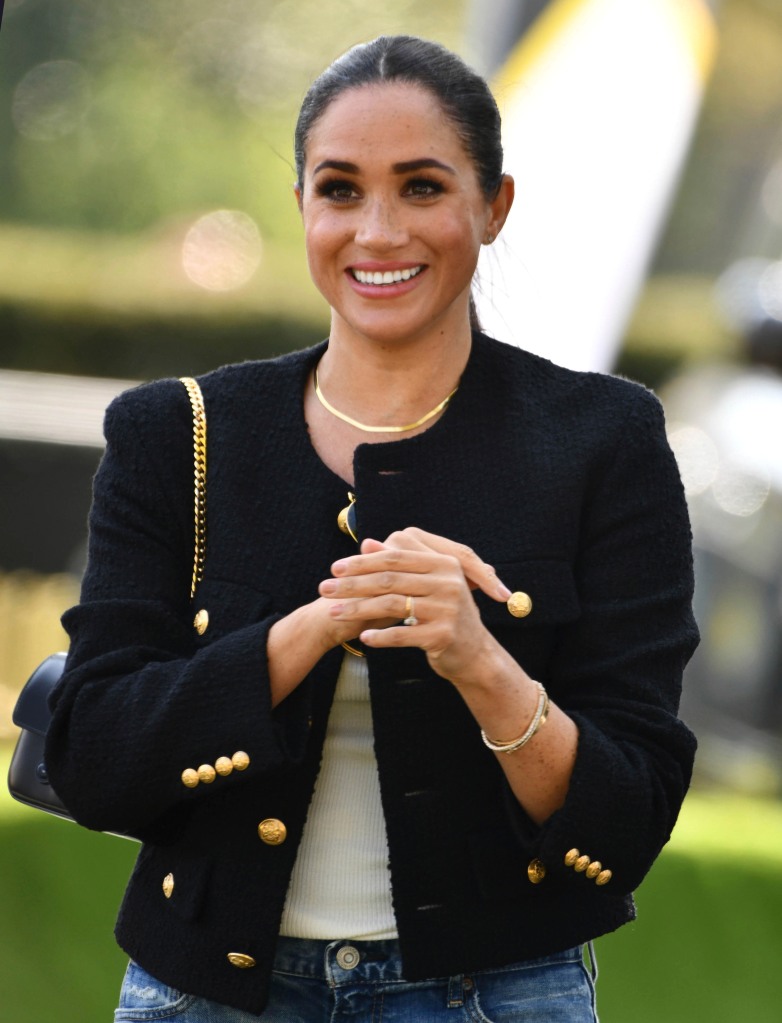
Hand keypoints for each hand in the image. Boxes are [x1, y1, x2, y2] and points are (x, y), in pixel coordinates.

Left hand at [318, 527, 510, 682]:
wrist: (474, 653)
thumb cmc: (443, 613)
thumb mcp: (426, 584)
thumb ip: (399, 563)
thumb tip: (366, 542)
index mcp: (444, 563)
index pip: (395, 558)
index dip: (362, 562)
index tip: (335, 568)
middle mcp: (448, 581)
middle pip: (389, 579)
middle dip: (352, 584)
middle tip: (324, 589)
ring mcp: (447, 609)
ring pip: (391, 605)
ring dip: (357, 609)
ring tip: (334, 613)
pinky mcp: (443, 635)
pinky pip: (402, 634)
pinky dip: (380, 636)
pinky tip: (363, 638)